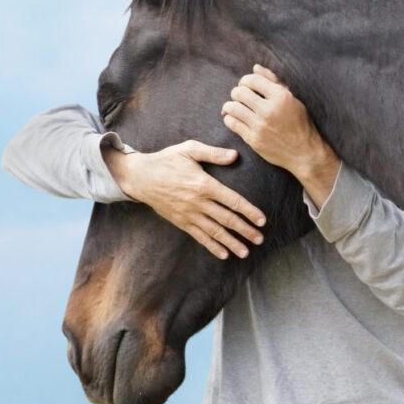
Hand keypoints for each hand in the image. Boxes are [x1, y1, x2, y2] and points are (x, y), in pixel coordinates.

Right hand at [102, 140, 265, 259]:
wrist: (141, 177)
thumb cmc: (167, 160)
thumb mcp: (189, 149)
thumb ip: (213, 153)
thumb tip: (235, 156)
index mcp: (204, 184)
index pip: (232, 200)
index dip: (249, 211)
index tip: (262, 220)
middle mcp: (198, 203)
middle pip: (226, 219)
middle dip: (245, 230)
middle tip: (260, 239)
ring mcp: (189, 214)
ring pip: (214, 232)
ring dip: (231, 243)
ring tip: (245, 252)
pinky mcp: (181, 222)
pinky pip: (199, 236)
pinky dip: (212, 246)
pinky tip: (223, 254)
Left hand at [221, 64, 339, 208]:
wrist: (304, 152)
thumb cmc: (300, 123)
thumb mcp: (292, 99)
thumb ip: (274, 81)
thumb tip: (255, 68)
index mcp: (281, 96)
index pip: (252, 80)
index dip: (245, 80)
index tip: (246, 85)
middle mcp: (269, 110)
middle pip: (239, 92)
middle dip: (237, 92)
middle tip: (240, 97)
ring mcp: (260, 126)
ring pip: (232, 108)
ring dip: (230, 106)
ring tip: (234, 108)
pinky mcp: (253, 140)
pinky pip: (232, 124)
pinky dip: (229, 119)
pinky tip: (235, 119)